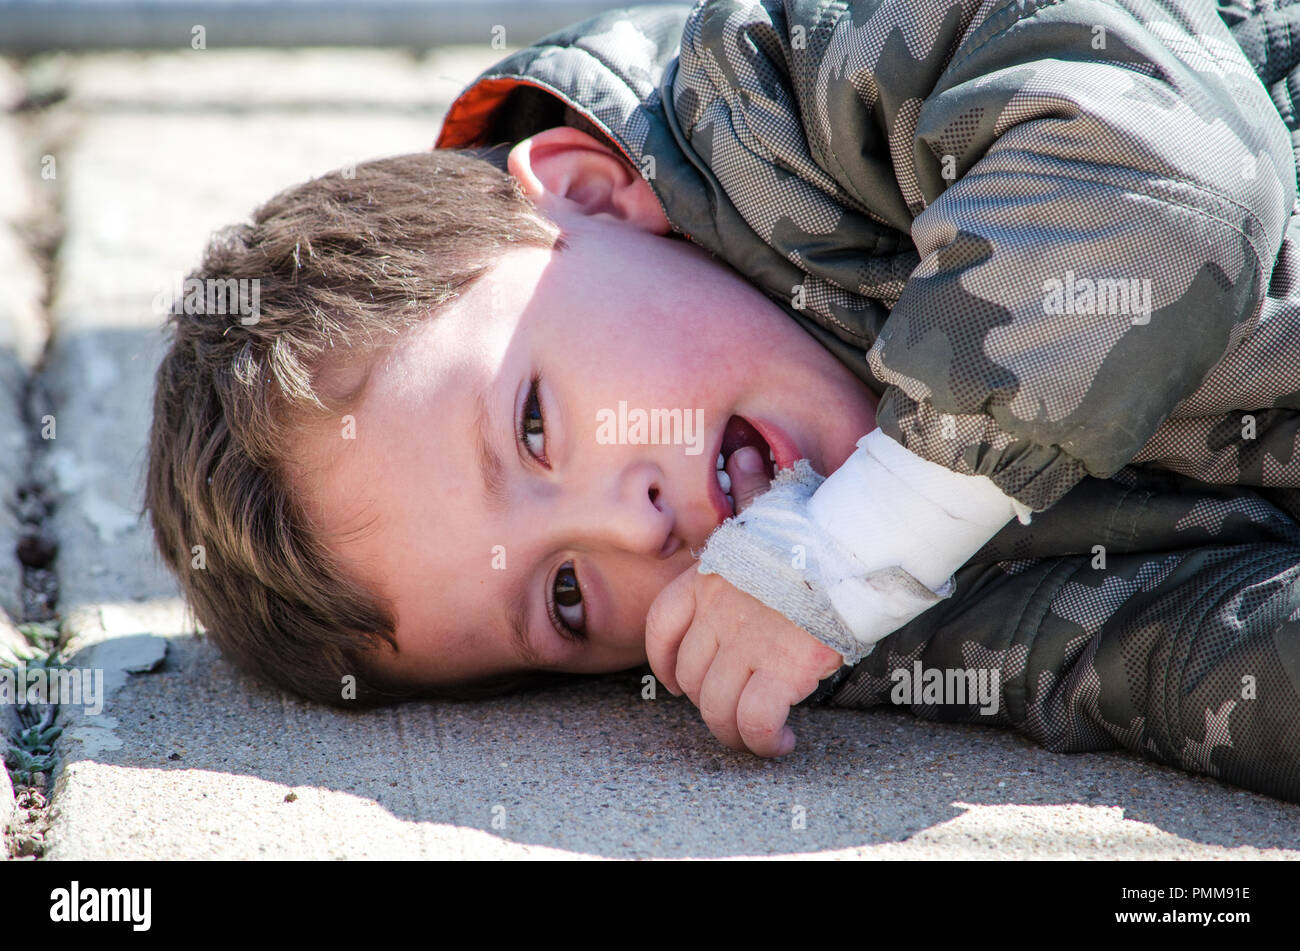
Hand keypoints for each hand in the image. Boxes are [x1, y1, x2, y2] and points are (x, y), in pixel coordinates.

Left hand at [645, 447, 843, 755]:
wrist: (859, 538)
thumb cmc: (821, 521)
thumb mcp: (772, 505)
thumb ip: (750, 494)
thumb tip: (745, 455)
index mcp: (707, 575)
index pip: (660, 628)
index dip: (665, 664)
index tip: (679, 681)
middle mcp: (716, 612)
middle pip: (690, 676)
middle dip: (707, 700)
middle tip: (735, 707)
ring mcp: (746, 643)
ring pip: (717, 708)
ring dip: (734, 732)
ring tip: (758, 738)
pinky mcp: (782, 670)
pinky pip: (756, 722)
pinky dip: (766, 741)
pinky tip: (784, 743)